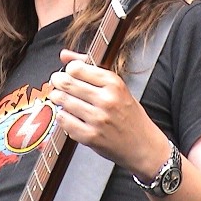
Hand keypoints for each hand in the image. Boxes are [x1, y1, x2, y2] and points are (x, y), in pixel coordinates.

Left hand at [48, 49, 169, 177]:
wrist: (143, 145)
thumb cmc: (129, 114)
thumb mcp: (117, 87)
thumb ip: (89, 68)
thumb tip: (64, 55)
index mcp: (114, 83)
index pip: (78, 68)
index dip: (69, 69)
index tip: (69, 72)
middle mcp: (106, 100)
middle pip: (67, 83)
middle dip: (57, 81)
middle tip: (56, 82)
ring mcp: (97, 119)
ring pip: (63, 101)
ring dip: (57, 97)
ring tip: (59, 97)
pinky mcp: (90, 136)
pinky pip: (64, 121)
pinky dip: (61, 116)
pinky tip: (66, 114)